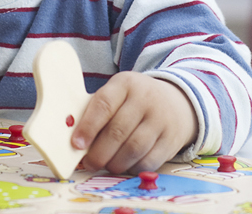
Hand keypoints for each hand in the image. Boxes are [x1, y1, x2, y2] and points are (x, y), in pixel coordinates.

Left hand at [70, 72, 195, 173]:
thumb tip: (75, 141)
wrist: (176, 101)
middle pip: (118, 131)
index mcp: (125, 84)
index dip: (88, 127)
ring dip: (115, 163)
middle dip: (99, 152)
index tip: (76, 144)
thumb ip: (96, 112)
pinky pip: (150, 160)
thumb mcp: (117, 94)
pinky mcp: (172, 139)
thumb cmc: (133, 101)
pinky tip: (124, 167)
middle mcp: (146, 99)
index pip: (103, 104)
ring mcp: (162, 119)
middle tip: (89, 163)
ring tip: (105, 166)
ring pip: (134, 148)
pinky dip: (133, 168)